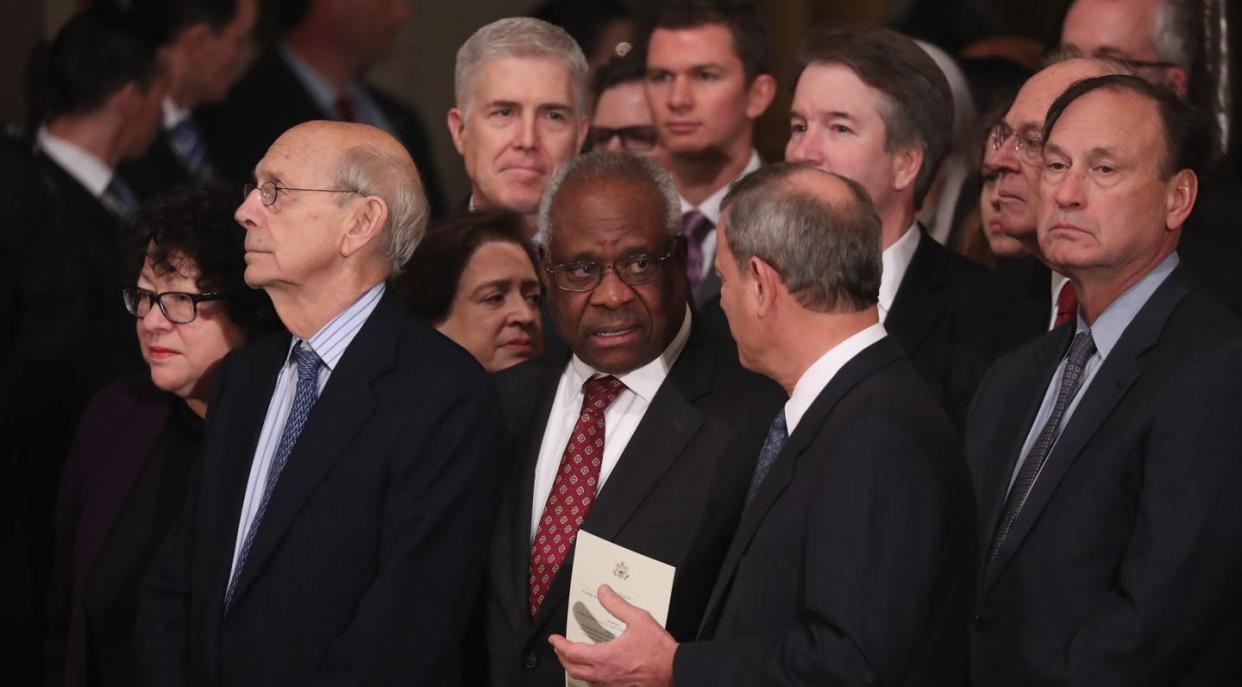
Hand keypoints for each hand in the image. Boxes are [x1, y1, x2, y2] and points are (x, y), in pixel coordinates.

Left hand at [549, 584, 677, 686]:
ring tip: (573, 659)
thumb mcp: (638, 619)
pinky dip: (589, 678)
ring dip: (574, 669)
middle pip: (573, 669)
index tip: (554, 639)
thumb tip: (603, 592)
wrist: (674, 671)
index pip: (572, 651)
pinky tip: (594, 673)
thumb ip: (617, 605)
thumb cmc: (658, 650)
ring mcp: (611, 685)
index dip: (559, 645)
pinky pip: (597, 686)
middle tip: (559, 649)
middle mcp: (604, 674)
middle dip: (562, 658)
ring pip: (584, 680)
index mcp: (605, 656)